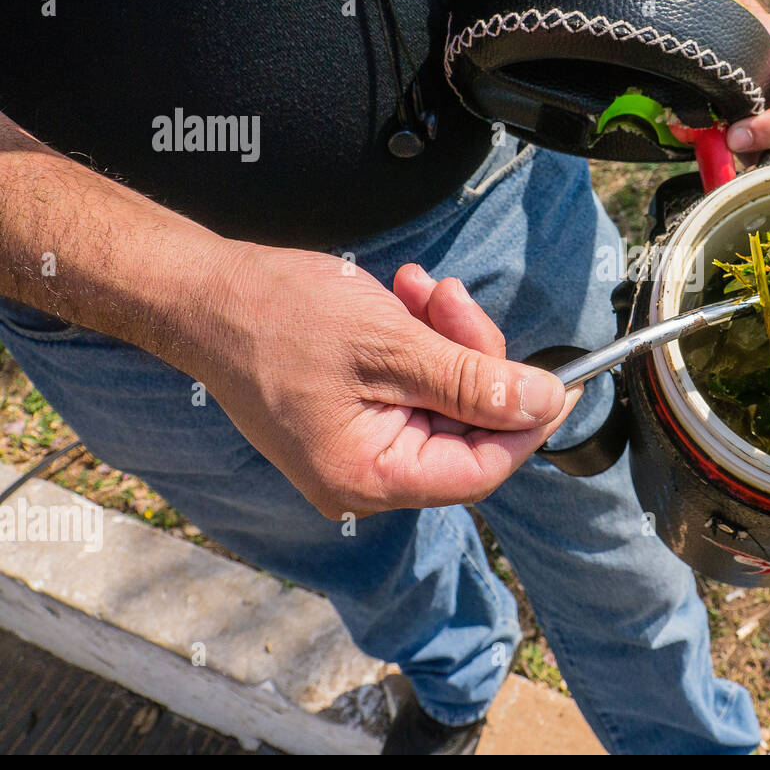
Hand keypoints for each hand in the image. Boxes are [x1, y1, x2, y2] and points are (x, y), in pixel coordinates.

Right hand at [190, 244, 578, 519]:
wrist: (205, 295)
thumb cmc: (275, 318)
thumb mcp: (390, 345)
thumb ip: (474, 382)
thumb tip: (542, 404)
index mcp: (369, 477)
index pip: (481, 469)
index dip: (527, 423)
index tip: (563, 381)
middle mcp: (365, 478)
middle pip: (466, 431)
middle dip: (473, 358)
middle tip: (453, 301)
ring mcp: (358, 451)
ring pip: (445, 401)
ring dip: (446, 340)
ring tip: (418, 291)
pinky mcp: (355, 421)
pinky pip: (414, 388)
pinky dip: (420, 343)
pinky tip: (402, 301)